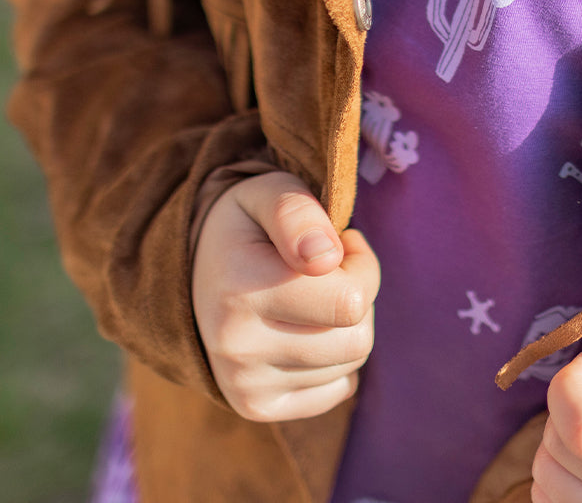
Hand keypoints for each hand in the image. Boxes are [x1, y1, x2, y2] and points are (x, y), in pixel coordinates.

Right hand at [192, 170, 379, 421]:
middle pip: (356, 339)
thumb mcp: (271, 193)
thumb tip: (325, 257)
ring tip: (315, 296)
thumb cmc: (251, 225)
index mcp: (241, 291)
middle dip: (358, 297)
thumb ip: (298, 213)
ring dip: (347, 326)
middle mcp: (236, 347)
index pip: (349, 300)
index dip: (361, 266)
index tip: (340, 244)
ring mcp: (243, 385)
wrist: (200, 268)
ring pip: (350, 364)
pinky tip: (308, 331)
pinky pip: (336, 392)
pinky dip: (335, 362)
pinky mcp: (254, 407)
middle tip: (330, 271)